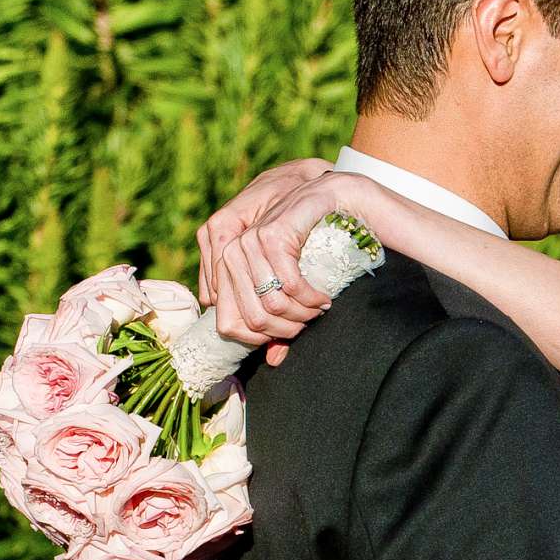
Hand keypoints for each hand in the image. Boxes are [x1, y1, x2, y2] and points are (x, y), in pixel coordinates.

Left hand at [196, 160, 356, 360]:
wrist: (335, 200)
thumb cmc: (311, 244)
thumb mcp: (289, 285)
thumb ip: (277, 320)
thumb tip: (272, 360)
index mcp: (224, 267)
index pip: (229, 325)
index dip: (260, 338)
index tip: (289, 333)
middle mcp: (229, 254)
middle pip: (251, 319)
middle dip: (286, 329)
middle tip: (310, 322)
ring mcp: (248, 242)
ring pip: (270, 304)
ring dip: (301, 314)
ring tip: (318, 308)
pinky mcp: (272, 234)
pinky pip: (288, 283)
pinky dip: (310, 297)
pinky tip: (323, 297)